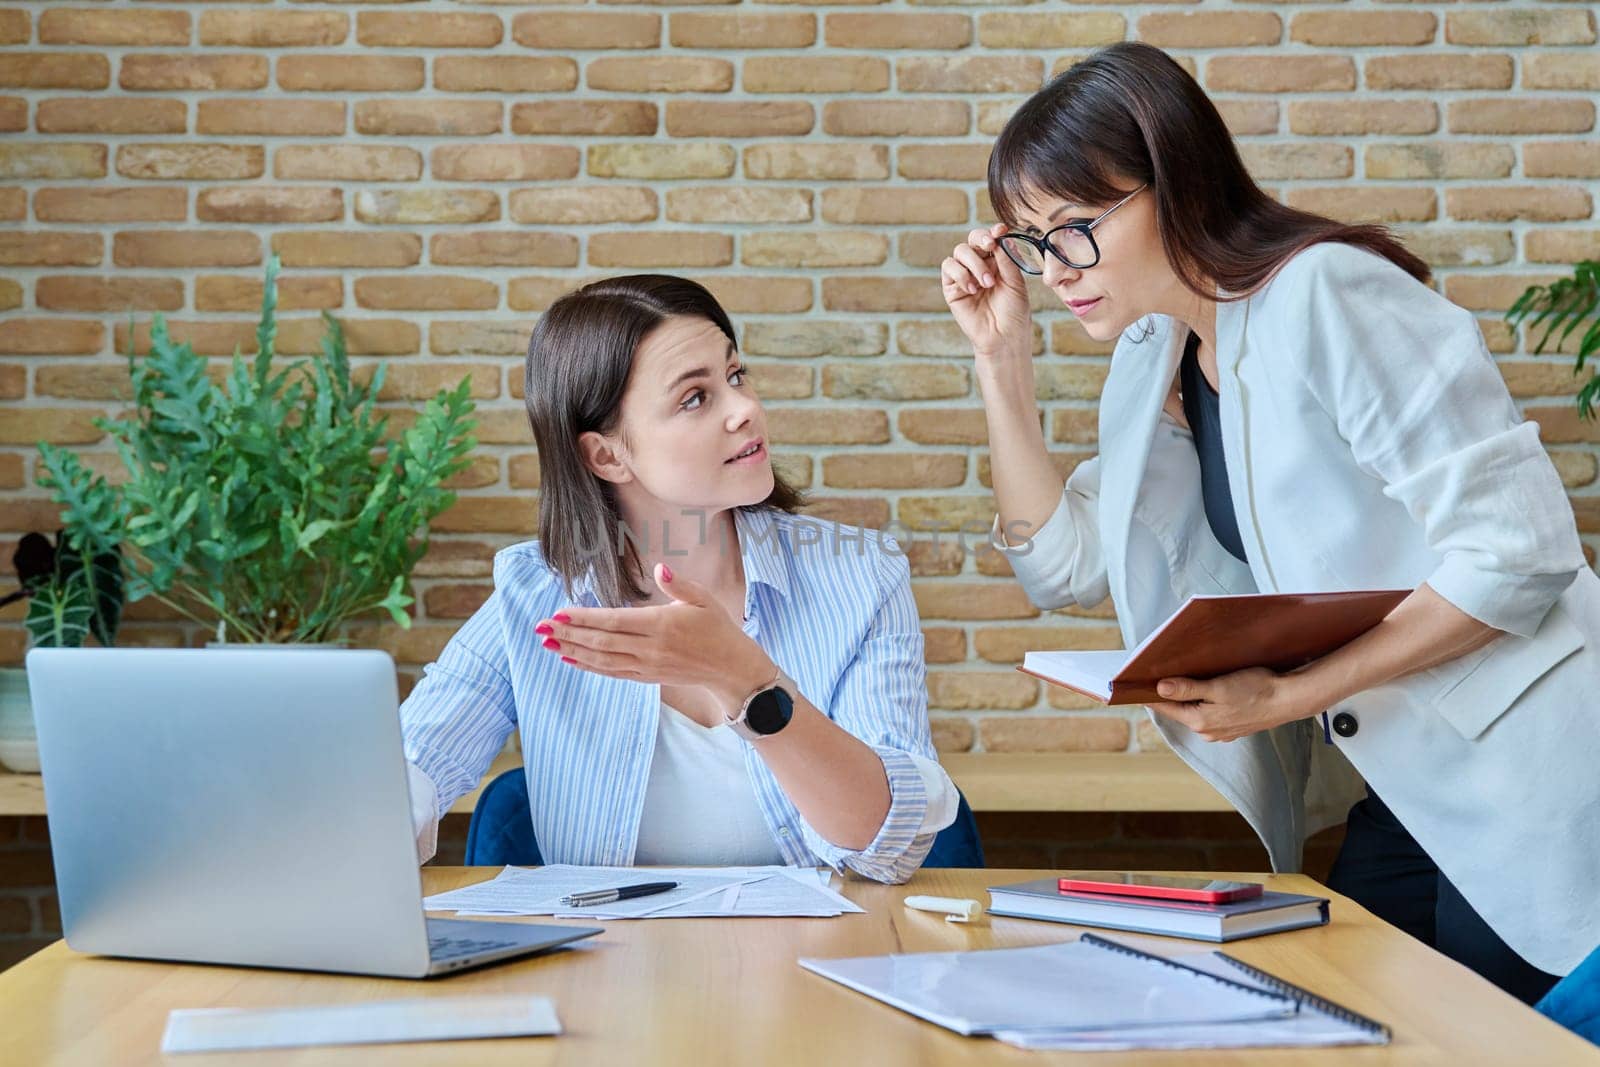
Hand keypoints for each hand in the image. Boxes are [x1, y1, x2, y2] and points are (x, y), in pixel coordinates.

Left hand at [535, 563, 776, 714]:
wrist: (731, 669)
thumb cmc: (718, 629)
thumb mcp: (704, 600)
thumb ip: (679, 584)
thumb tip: (661, 567)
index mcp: (661, 624)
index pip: (614, 621)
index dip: (585, 618)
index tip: (560, 612)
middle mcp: (650, 648)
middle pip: (601, 641)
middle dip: (569, 633)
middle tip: (540, 626)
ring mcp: (647, 666)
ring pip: (602, 659)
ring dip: (572, 650)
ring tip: (547, 642)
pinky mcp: (647, 677)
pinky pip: (612, 672)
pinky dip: (589, 666)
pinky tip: (570, 659)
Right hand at [941, 223, 1033, 360]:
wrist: (1004, 336)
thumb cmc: (1014, 311)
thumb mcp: (1015, 281)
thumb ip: (1006, 259)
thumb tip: (999, 238)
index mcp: (997, 261)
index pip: (991, 239)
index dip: (993, 231)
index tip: (1001, 230)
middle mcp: (979, 265)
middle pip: (972, 239)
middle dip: (980, 238)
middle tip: (990, 246)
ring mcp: (964, 275)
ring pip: (959, 252)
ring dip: (974, 263)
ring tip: (987, 283)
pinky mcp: (951, 288)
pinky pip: (948, 268)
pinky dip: (961, 274)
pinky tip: (973, 289)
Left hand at [1145, 668, 1320, 742]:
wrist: (1290, 699)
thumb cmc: (1256, 690)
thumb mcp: (1218, 687)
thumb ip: (1187, 689)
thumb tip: (1159, 688)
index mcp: (1200, 722)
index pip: (1165, 706)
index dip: (1150, 693)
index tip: (1136, 682)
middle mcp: (1207, 731)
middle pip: (1179, 709)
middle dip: (1170, 692)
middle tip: (1160, 672)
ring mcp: (1221, 732)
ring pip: (1195, 711)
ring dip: (1189, 696)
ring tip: (1185, 677)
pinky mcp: (1233, 726)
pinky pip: (1210, 713)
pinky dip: (1205, 701)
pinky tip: (1210, 688)